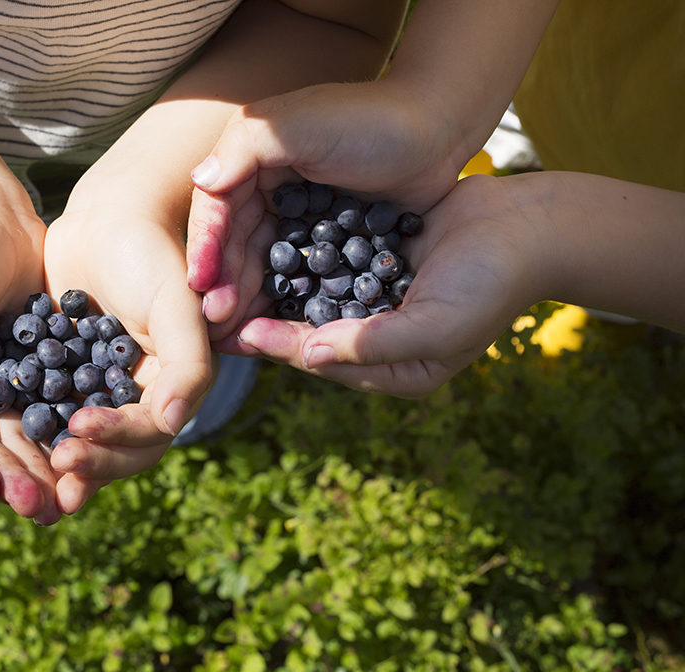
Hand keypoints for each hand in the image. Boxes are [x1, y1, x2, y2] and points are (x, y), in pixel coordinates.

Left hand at [42, 206, 213, 514]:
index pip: (150, 433)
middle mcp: (140, 395)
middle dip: (89, 463)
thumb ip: (188, 365)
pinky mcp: (66, 374)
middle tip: (55, 466)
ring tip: (33, 477)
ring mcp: (101, 387)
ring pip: (84, 439)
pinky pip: (51, 411)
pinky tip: (6, 439)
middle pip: (118, 450)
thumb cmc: (149, 254)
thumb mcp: (176, 305)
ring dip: (61, 461)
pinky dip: (35, 429)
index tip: (77, 432)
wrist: (107, 216)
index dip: (117, 441)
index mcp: (173, 386)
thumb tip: (172, 424)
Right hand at [187, 81, 467, 334]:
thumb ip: (245, 146)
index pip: (217, 208)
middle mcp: (269, 188)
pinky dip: (284, 296)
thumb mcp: (300, 123)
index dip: (206, 247)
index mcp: (253, 159)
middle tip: (215, 321)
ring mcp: (299, 215)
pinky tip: (274, 323)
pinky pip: (298, 272)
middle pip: (235, 242)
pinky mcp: (329, 237)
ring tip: (235, 332)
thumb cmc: (369, 121)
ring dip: (247, 296)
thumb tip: (199, 181)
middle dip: (222, 282)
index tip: (199, 286)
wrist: (438, 132)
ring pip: (263, 262)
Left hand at [216, 174, 544, 397]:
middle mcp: (379, 337)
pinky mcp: (376, 258)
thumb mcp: (435, 327)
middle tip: (218, 308)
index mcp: (394, 368)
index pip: (325, 361)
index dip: (282, 348)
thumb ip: (372, 345)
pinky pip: (331, 260)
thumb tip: (311, 354)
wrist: (529, 226)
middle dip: (268, 320)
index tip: (242, 334)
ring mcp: (376, 296)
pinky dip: (302, 253)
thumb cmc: (490, 284)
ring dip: (277, 284)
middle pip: (310, 332)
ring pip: (314, 296)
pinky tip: (268, 233)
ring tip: (233, 272)